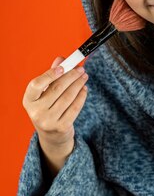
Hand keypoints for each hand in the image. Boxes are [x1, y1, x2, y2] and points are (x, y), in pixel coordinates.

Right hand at [22, 56, 88, 173]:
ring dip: (78, 84)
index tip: (63, 66)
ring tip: (84, 76)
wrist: (52, 136)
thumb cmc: (48, 108)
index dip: (50, 74)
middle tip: (81, 69)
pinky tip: (84, 89)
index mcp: (28, 101)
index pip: (36, 84)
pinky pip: (75, 107)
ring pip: (68, 97)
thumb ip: (52, 76)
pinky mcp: (61, 127)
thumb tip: (61, 59)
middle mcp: (36, 112)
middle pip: (57, 89)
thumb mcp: (45, 94)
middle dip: (71, 76)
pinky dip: (81, 96)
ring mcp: (48, 121)